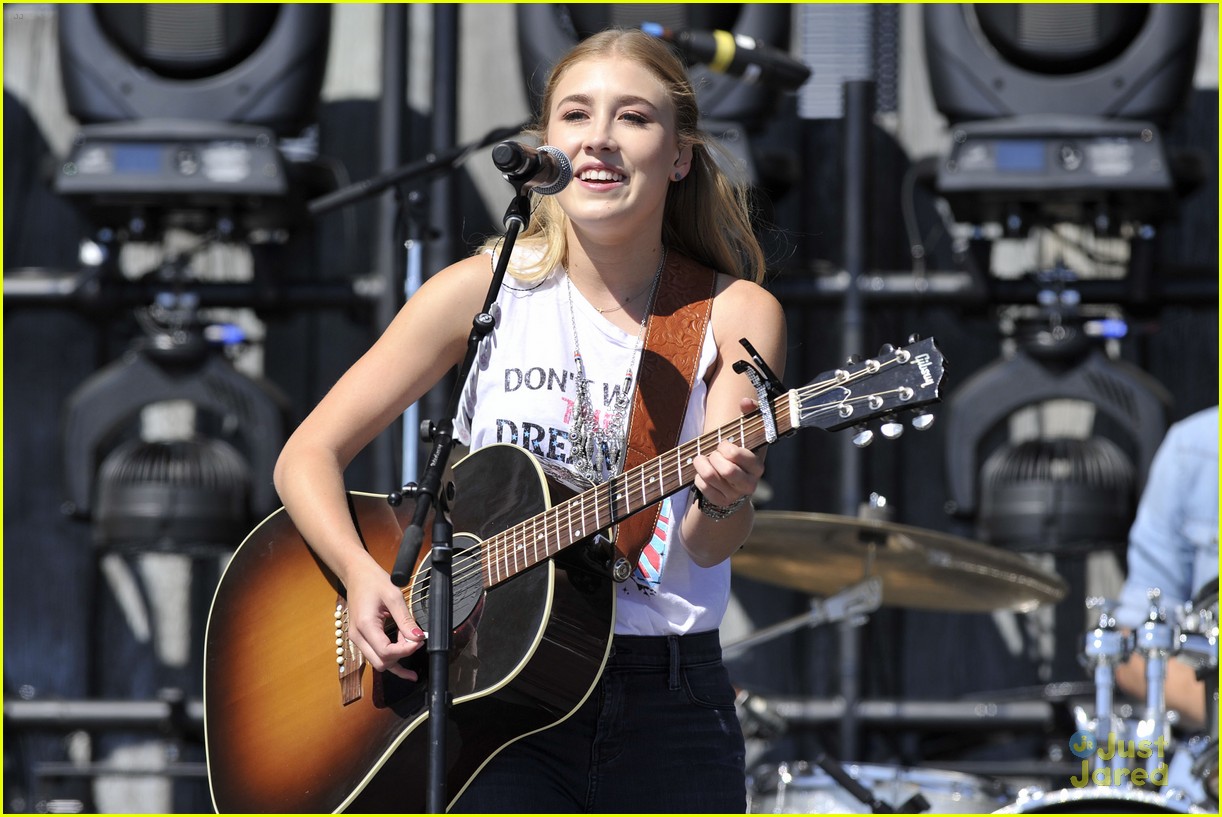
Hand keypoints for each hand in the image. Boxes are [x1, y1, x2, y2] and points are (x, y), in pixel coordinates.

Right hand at [343, 559, 425, 680]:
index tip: (420, 639)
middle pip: (382, 662)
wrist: (356, 574)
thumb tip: (418, 637)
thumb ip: (406, 619)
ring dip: (398, 657)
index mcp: (365, 625)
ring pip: (379, 662)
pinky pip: (376, 656)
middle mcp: (357, 637)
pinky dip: (391, 661)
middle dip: (402, 655)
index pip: (386, 651)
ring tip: (413, 645)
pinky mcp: (362, 639)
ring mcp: (357, 639)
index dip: (406, 650)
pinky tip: (405, 671)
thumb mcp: (393, 596)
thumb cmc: (373, 581)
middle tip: (417, 641)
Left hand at [691, 398, 763, 505]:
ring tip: (701, 459)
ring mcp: (735, 495)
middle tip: (713, 452)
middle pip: (726, 470)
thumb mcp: (745, 435)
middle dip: (714, 457)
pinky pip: (703, 487)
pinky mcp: (721, 502)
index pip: (741, 456)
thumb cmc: (738, 453)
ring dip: (701, 464)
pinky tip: (702, 474)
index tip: (723, 444)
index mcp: (757, 465)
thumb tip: (745, 401)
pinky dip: (698, 477)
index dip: (727, 448)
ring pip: (711, 477)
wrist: (734, 484)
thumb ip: (749, 414)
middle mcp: (750, 483)